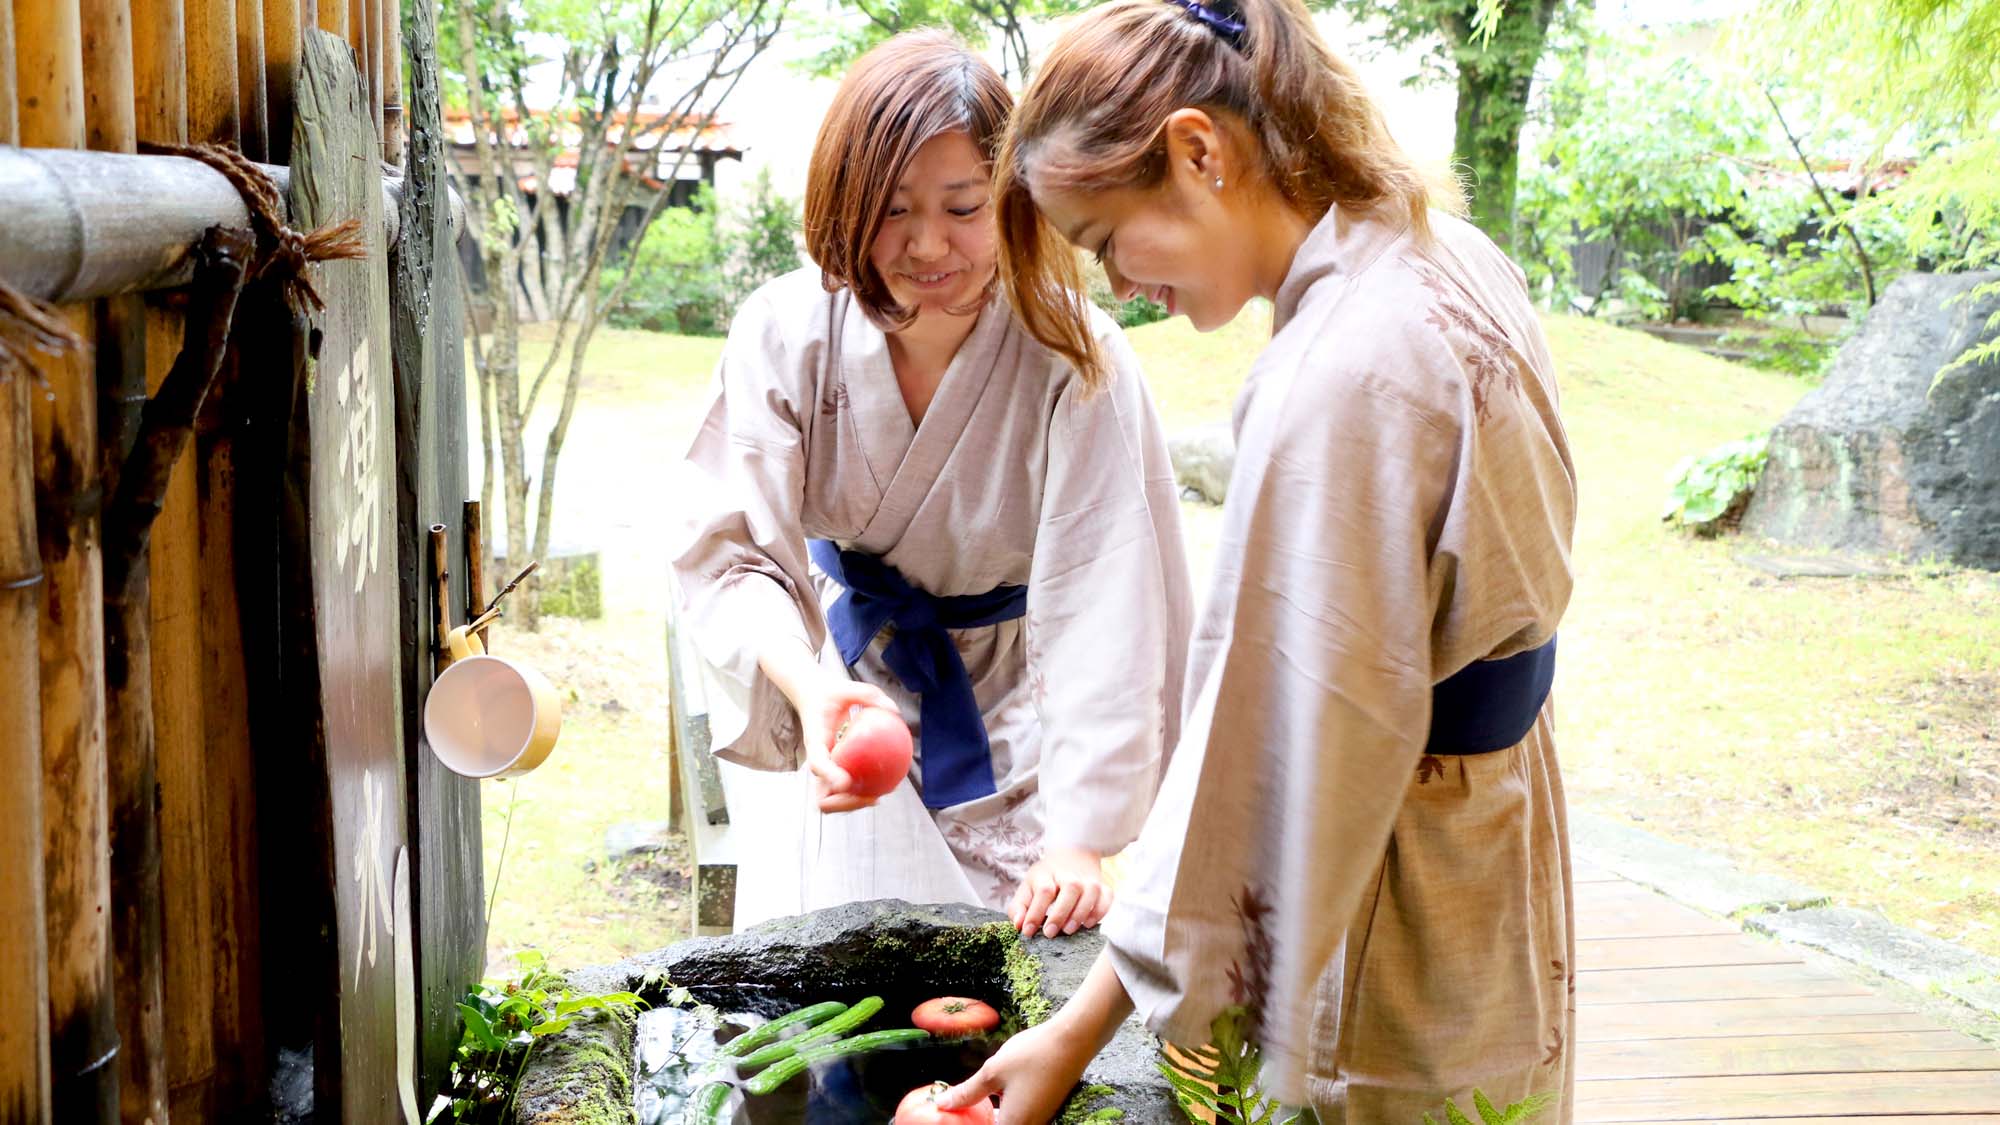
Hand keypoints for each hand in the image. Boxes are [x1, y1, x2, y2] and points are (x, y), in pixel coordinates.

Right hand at [797, 679, 899, 813]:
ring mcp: (823, 771)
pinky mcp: (831, 773)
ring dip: (852, 805)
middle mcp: (817, 761)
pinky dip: (858, 796)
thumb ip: (869, 696)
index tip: (847, 782)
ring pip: (832, 801)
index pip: (818, 764)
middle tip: (871, 796)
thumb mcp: (849, 688)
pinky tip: (882, 787)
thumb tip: (893, 710)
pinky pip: (843, 792)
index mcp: (815, 742)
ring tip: (878, 796)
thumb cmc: (832, 694)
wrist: (814, 698)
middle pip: (823, 797)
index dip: (830, 777)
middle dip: (844, 804)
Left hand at [935, 1015, 1095, 1123]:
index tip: (953, 1116)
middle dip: (978, 1120)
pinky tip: (994, 1096)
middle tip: (959, 1110)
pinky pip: (1019, 1118)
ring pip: (1009, 1123)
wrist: (1074, 1040)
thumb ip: (967, 1092)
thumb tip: (942, 1104)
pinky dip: (1004, 1112)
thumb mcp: (993, 1071)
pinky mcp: (1044, 1109)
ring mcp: (1039, 1119)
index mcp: (1014, 1124)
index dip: (968, 1124)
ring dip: (991, 1117)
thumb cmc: (1034, 1054)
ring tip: (972, 1103)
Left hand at [1010, 846, 1109, 937]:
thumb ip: (1019, 907)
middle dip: (1059, 914)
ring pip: (1090, 894)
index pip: (1043, 890)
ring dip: (1079, 914)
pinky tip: (1088, 924)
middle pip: (1069, 890)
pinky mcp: (1103, 887)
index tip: (1028, 931)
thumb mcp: (1028, 887)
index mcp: (1047, 873)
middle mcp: (1070, 875)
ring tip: (1068, 930)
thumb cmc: (1047, 878)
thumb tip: (1019, 925)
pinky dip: (1099, 912)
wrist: (1073, 855)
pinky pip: (1106, 899)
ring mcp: (1089, 880)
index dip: (1035, 912)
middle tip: (1049, 933)